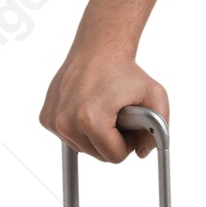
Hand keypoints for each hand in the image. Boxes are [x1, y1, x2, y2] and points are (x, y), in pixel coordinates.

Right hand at [40, 0, 167, 160]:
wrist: (98, 49)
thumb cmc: (125, 71)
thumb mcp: (155, 95)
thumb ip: (159, 128)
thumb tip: (143, 152)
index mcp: (91, 119)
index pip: (114, 157)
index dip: (128, 143)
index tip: (129, 126)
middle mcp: (66, 121)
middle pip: (98, 155)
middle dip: (112, 141)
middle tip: (118, 118)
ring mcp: (53, 120)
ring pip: (82, 148)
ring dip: (96, 136)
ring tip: (104, 111)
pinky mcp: (46, 117)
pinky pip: (69, 137)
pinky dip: (80, 129)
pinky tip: (88, 109)